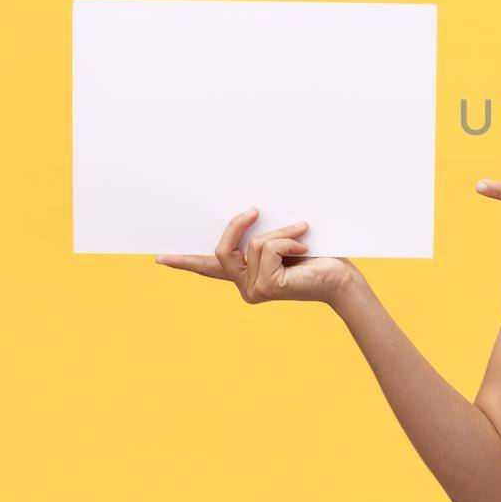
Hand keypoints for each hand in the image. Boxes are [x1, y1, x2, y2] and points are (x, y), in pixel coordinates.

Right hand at [155, 206, 365, 307]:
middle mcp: (246, 286)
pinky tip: (304, 248)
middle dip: (238, 225)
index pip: (210, 268)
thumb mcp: (283, 240)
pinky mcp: (266, 288)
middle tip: (254, 210)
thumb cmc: (318, 256)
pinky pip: (268, 249)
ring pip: (253, 245)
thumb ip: (263, 235)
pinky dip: (288, 240)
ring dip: (281, 233)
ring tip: (302, 235)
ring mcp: (254, 290)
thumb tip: (250, 214)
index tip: (159, 258)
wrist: (341, 278)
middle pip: (223, 250)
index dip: (184, 262)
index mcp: (247, 274)